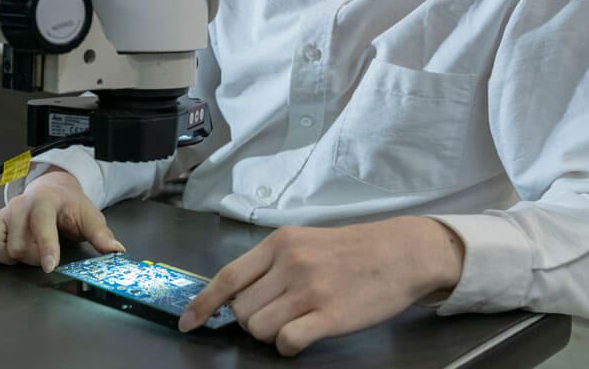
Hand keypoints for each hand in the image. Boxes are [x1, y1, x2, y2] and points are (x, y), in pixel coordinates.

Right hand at [0, 167, 124, 272]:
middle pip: (16, 245)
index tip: (49, 266)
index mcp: (44, 202)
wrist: (51, 188)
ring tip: (24, 252)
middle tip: (43, 254)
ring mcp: (2, 215)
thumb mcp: (89, 215)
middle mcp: (19, 206)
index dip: (44, 247)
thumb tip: (115, 251)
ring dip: (8, 257)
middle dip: (31, 257)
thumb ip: (101, 234)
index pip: (41, 224)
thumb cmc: (70, 205)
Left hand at [179, 217, 463, 355]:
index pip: (228, 277)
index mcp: (280, 242)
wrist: (400, 253)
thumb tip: (235, 295)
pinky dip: (289, 346)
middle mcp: (290, 263)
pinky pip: (288, 341)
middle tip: (278, 314)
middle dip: (252, 321)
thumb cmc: (351, 250)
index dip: (203, 303)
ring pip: (260, 329)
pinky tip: (304, 335)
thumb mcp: (305, 241)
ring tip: (295, 321)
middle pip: (243, 310)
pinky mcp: (330, 314)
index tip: (188, 322)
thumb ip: (271, 264)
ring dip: (271, 334)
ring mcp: (310, 289)